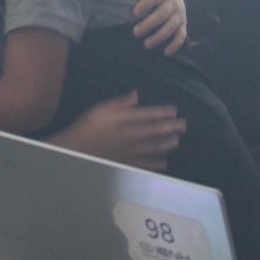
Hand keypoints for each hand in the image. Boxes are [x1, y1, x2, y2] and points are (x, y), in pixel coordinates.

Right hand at [55, 92, 184, 171]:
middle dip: (170, 127)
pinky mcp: (126, 163)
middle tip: (183, 125)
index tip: (174, 111)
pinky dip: (155, 163)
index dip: (162, 113)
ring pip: (152, 148)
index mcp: (123, 121)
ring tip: (176, 141)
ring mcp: (128, 151)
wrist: (76, 151)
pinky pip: (144, 164)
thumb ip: (119, 103)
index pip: (148, 115)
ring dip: (166, 144)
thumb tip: (136, 95)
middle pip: (154, 131)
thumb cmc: (86, 127)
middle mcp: (129, 136)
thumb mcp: (100, 109)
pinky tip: (164, 163)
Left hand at [133, 0, 186, 55]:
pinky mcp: (183, 26)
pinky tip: (166, 53)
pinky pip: (182, 36)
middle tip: (135, 32)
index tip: (134, 13)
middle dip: (149, 24)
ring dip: (159, 36)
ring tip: (146, 45)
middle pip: (163, 14)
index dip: (146, 4)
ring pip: (171, 27)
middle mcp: (174, 3)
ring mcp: (180, 16)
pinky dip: (175, 45)